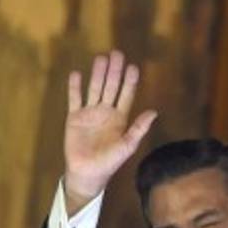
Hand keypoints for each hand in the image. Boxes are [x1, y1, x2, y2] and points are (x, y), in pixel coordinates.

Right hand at [63, 49, 157, 213]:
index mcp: (120, 119)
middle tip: (117, 53)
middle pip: (111, 87)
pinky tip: (76, 73)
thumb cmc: (109, 163)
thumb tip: (154, 112)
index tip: (133, 67)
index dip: (129, 82)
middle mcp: (106, 112)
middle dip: (114, 71)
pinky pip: (74, 99)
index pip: (126, 95)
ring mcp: (90, 113)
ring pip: (94, 88)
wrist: (88, 173)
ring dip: (97, 74)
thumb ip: (139, 129)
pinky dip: (74, 87)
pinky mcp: (74, 117)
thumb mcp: (127, 146)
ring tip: (101, 58)